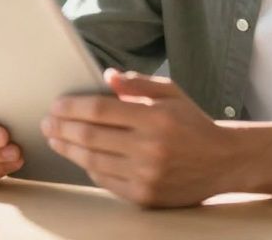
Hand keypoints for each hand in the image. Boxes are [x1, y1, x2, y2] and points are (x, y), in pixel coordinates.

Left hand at [41, 69, 234, 207]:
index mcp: (155, 117)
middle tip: (47, 122)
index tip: (56, 104)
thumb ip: (138, 83)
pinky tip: (80, 156)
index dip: (73, 107)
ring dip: (68, 149)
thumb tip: (106, 75)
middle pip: (90, 137)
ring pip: (93, 161)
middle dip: (62, 128)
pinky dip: (89, 167)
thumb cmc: (193, 123)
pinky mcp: (145, 196)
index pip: (100, 110)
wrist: (224, 162)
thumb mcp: (171, 93)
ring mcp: (147, 175)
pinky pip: (106, 180)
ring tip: (55, 138)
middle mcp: (150, 148)